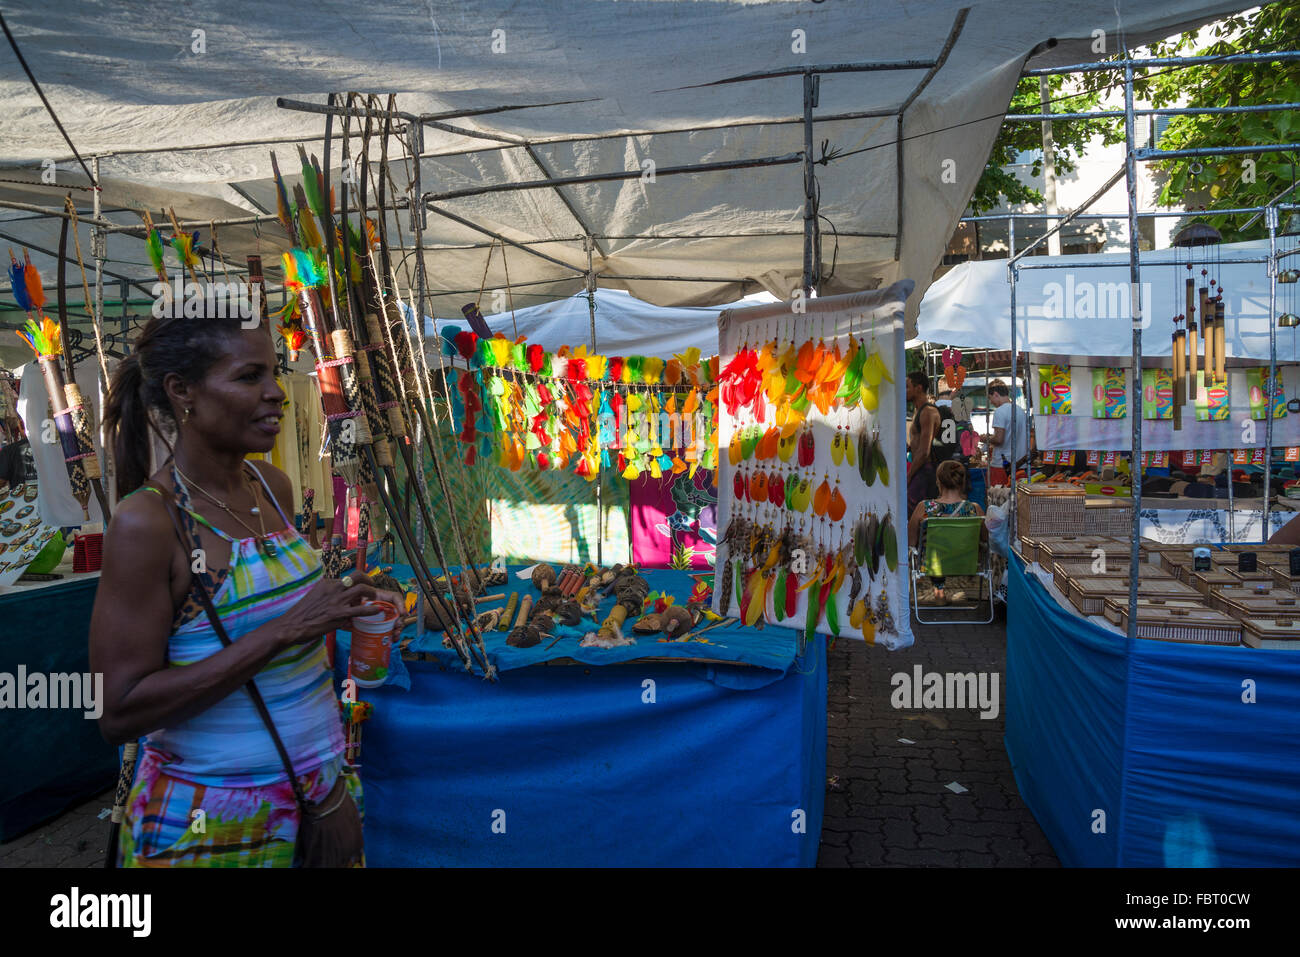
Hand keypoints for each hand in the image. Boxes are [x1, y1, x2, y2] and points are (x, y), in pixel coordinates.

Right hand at [276, 577, 407, 645]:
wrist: (291, 625)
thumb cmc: (302, 614)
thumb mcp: (315, 596)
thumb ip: (329, 595)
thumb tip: (343, 600)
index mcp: (326, 583)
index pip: (347, 577)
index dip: (357, 582)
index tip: (361, 588)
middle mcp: (333, 587)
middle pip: (358, 576)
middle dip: (369, 579)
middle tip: (372, 586)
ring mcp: (337, 600)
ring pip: (362, 589)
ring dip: (372, 592)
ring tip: (375, 598)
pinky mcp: (339, 614)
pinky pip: (361, 609)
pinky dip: (371, 609)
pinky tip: (377, 611)